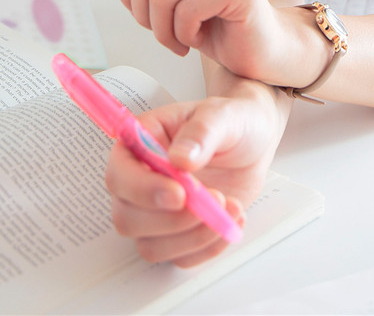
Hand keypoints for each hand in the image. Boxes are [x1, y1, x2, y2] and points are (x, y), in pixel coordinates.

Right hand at [105, 87, 279, 267]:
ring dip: (193, 235)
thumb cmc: (231, 122)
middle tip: (214, 200)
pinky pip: (180, 258)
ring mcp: (156, 212)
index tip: (179, 193)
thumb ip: (201, 133)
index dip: (143, 190)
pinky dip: (208, 246)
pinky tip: (232, 218)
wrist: (253, 143)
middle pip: (128, 218)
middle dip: (171, 219)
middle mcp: (141, 181)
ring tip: (231, 206)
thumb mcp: (222, 115)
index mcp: (140, 143)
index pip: (120, 174)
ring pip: (151, 245)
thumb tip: (179, 159)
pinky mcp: (177, 234)